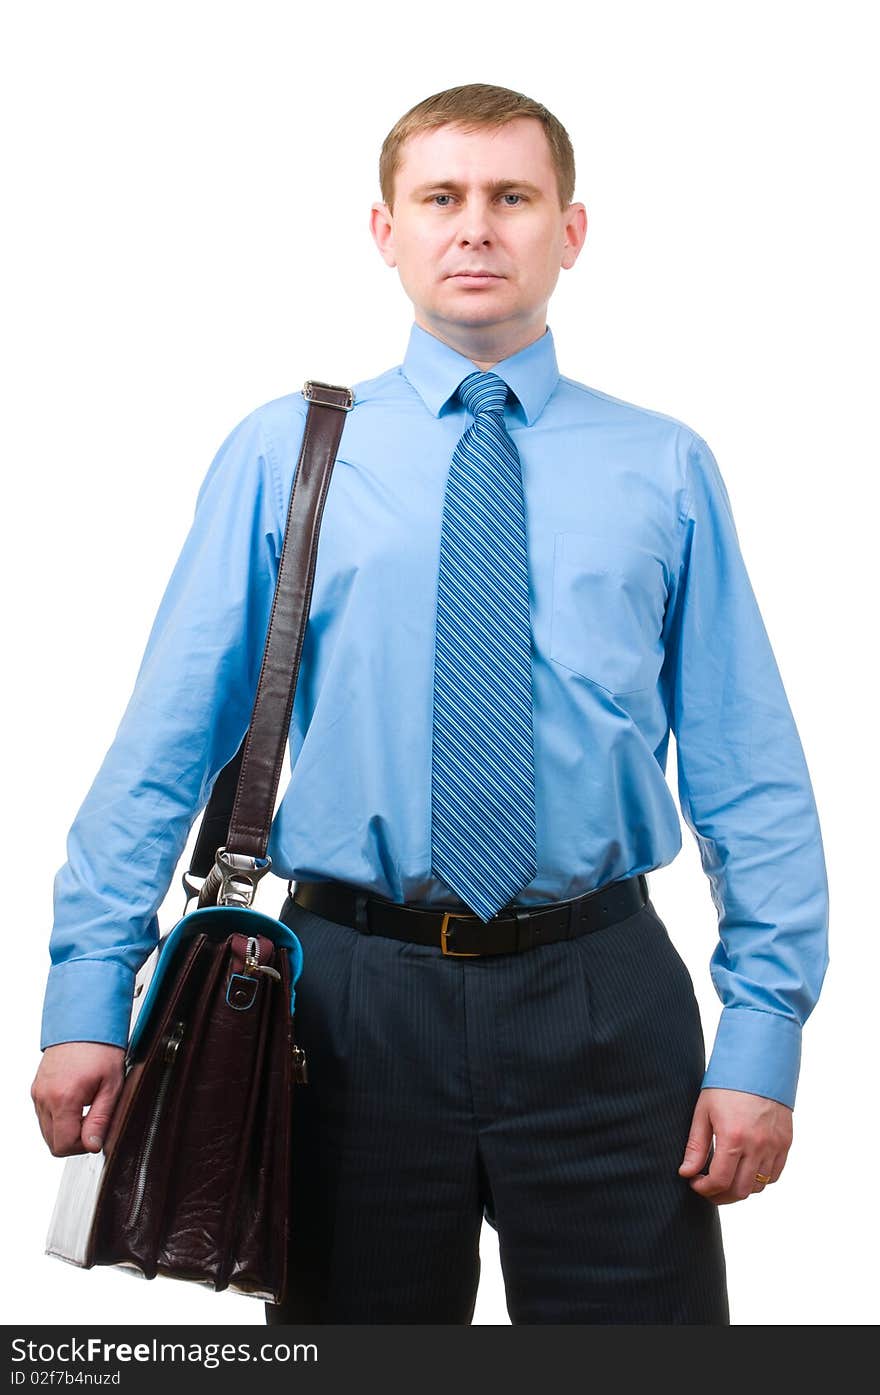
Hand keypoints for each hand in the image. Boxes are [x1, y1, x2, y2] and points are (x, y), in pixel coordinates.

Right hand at [31, 1042, 125, 1157]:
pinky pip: (44, 1115)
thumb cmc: (101, 1047)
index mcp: (63, 1098)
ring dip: (67, 1127)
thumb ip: (101, 1119)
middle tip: (94, 1121)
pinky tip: (77, 1101)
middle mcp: (44, 1097)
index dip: (83, 1147)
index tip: (97, 1133)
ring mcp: (38, 1092)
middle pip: (52, 1142)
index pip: (63, 1145)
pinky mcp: (37, 1088)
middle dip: (75, 1139)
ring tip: (87, 1107)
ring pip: (47, 1130)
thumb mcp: (112, 1085)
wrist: (85, 1019)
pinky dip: (59, 1116)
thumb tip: (93, 1145)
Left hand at [678, 1086, 792, 1203]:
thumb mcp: (704, 1112)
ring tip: (725, 1179)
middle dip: (720, 1195)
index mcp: (733, 1137)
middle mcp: (757, 1146)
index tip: (694, 1182)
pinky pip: (774, 1175)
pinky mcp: (785, 1142)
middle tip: (708, 1187)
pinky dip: (759, 1180)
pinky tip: (745, 1170)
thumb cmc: (726, 1085)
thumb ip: (696, 1146)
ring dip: (740, 1189)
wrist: (758, 1064)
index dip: (704, 1188)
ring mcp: (774, 1146)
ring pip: (758, 1186)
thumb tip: (686, 1172)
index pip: (719, 1181)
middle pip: (740, 1191)